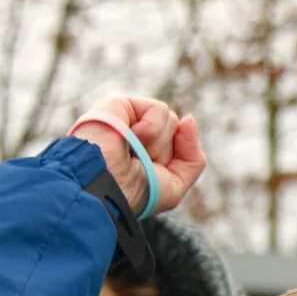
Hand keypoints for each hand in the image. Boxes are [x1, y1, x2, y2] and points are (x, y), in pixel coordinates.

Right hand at [69, 96, 205, 215]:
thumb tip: (189, 118)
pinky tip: (131, 136)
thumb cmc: (132, 192)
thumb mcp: (174, 186)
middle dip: (165, 153)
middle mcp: (140, 136)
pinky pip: (160, 110)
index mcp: (149, 155)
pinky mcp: (121, 104)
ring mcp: (130, 119)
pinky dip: (151, 128)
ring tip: (132, 151)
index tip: (152, 175)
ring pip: (172, 120)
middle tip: (139, 163)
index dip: (174, 162)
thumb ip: (193, 158)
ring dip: (156, 143)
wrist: (104, 184)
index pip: (183, 147)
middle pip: (178, 133)